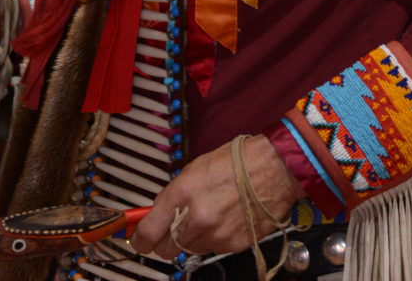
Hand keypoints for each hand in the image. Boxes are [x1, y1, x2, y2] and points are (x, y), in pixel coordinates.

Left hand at [131, 135, 302, 260]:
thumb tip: (159, 213)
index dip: (140, 240)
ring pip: (191, 250)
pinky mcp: (233, 245)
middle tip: (172, 231)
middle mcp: (195, 218)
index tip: (139, 241)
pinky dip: (215, 239)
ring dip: (193, 239)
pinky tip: (225, 219)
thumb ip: (174, 196)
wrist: (272, 168)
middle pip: (167, 249)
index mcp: (180, 194)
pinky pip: (214, 249)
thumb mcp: (194, 169)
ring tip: (209, 215)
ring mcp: (215, 235)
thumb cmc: (235, 161)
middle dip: (166, 242)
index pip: (149, 232)